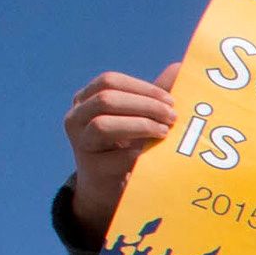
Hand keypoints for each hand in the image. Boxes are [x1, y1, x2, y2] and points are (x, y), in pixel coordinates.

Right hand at [64, 62, 180, 233]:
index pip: (109, 81)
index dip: (141, 88)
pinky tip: (155, 153)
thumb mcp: (138, 117)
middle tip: (172, 116)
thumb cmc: (126, 145)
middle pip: (106, 99)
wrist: (110, 188)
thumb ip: (154, 95)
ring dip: (140, 125)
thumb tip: (179, 67)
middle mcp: (76, 118)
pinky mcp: (92, 169)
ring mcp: (80, 144)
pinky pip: (115, 157)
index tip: (170, 99)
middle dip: (144, 105)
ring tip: (164, 132)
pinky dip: (138, 153)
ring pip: (103, 125)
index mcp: (86, 99)